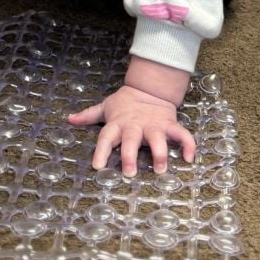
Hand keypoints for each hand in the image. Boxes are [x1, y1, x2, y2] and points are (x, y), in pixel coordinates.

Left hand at [68, 84, 195, 175]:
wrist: (150, 87)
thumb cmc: (125, 103)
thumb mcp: (106, 107)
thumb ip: (89, 116)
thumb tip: (69, 119)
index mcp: (118, 124)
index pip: (106, 137)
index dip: (101, 151)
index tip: (97, 166)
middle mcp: (135, 126)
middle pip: (131, 140)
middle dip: (130, 155)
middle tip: (129, 172)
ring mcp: (153, 125)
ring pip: (157, 139)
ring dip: (159, 153)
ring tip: (160, 169)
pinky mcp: (169, 124)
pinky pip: (181, 134)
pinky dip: (187, 144)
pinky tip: (189, 158)